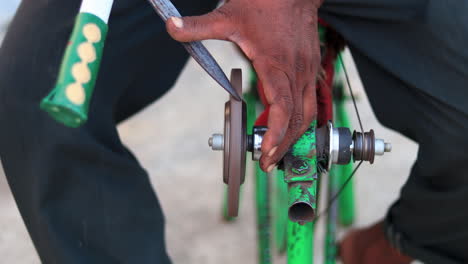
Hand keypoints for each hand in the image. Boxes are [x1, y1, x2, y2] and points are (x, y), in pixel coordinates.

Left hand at [166, 0, 322, 171]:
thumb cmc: (263, 2)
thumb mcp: (227, 15)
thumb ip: (198, 26)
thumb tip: (171, 27)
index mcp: (276, 63)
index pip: (283, 107)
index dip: (277, 134)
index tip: (265, 153)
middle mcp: (296, 71)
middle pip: (299, 119)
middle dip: (284, 145)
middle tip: (267, 163)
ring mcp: (307, 70)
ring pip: (309, 112)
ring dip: (295, 136)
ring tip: (276, 151)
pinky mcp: (311, 68)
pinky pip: (312, 101)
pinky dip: (301, 120)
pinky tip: (289, 128)